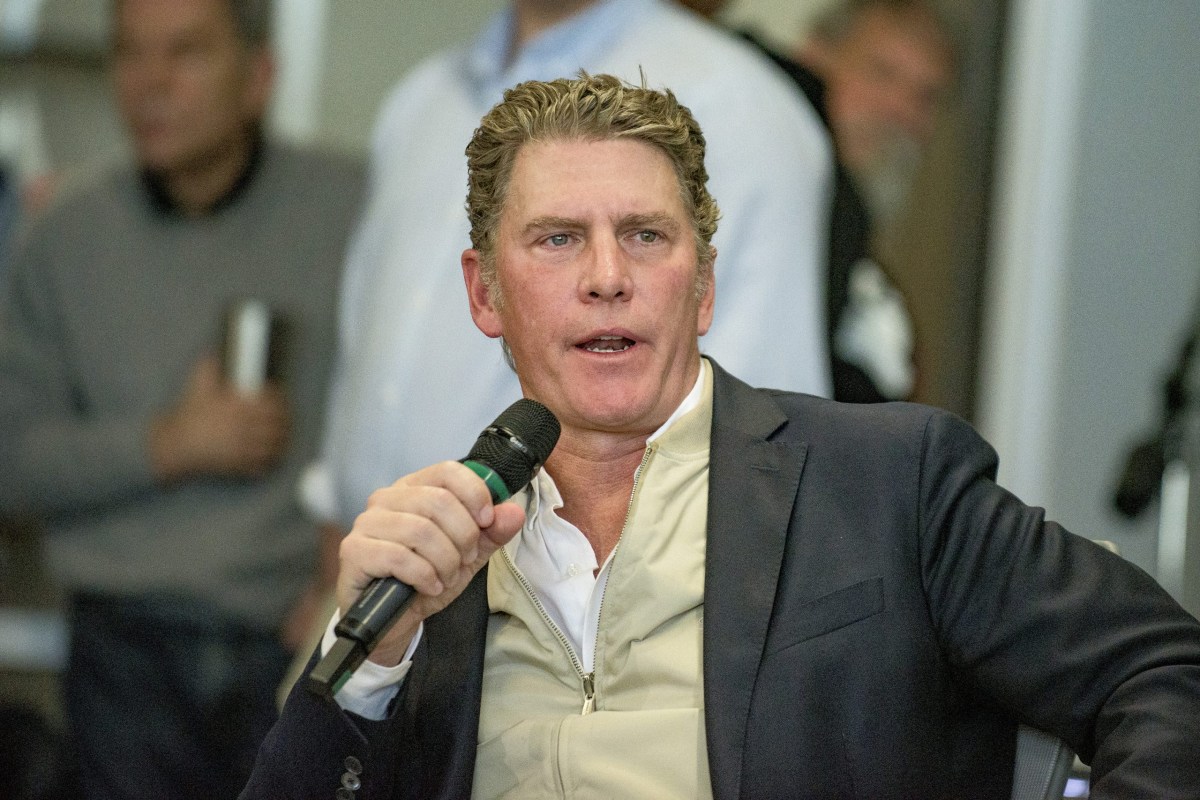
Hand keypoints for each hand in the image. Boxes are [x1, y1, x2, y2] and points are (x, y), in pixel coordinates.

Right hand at [150, 355, 289, 481]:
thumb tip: (216, 352)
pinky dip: (270, 459)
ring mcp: (242, 448)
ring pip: (274, 445)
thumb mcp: (196, 386)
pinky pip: (263, 464)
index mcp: (237, 407)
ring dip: (281, 439)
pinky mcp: (238, 465)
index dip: (278, 398)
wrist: (175, 445)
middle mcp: (243, 427)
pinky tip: (270, 452)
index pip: (270, 401)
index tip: (278, 396)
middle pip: (278, 424)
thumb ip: (208, 367)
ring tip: (281, 433)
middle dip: (285, 418)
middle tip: (284, 415)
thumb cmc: (188, 416)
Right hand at [336, 461, 525, 665]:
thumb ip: (492, 534)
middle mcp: (387, 499)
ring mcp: (367, 523)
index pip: (448, 471)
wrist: (393, 620)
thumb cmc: (426, 580)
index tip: (487, 522)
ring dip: (445, 562)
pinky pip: (399, 557)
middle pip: (439, 501)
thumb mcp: (467, 556)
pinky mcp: (354, 551)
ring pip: (421, 531)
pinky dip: (424, 576)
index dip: (474, 494)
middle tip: (465, 560)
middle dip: (463, 537)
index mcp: (414, 489)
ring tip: (446, 578)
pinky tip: (429, 587)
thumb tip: (513, 512)